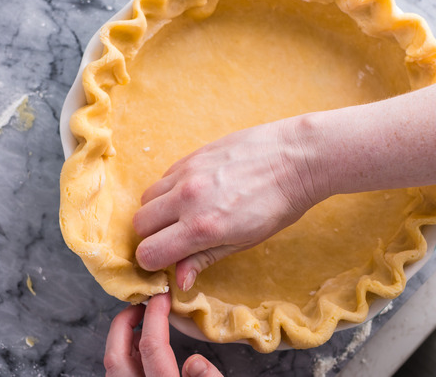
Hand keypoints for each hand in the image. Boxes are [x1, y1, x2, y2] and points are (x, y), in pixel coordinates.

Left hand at [104, 293, 221, 376]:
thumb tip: (195, 361)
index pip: (151, 347)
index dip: (155, 316)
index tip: (162, 296)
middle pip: (115, 356)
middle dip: (124, 323)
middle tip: (141, 306)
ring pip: (112, 366)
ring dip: (123, 341)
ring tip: (142, 325)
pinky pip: (119, 374)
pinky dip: (125, 357)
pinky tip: (142, 351)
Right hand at [133, 118, 324, 290]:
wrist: (296, 157)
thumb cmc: (278, 204)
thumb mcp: (245, 241)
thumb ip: (205, 258)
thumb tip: (179, 280)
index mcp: (202, 227)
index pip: (148, 252)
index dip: (153, 262)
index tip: (165, 262)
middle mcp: (188, 198)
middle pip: (139, 223)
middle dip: (151, 236)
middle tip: (173, 240)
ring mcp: (187, 173)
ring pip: (147, 198)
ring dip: (157, 211)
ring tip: (182, 215)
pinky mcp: (192, 155)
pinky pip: (164, 177)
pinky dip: (169, 190)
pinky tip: (194, 193)